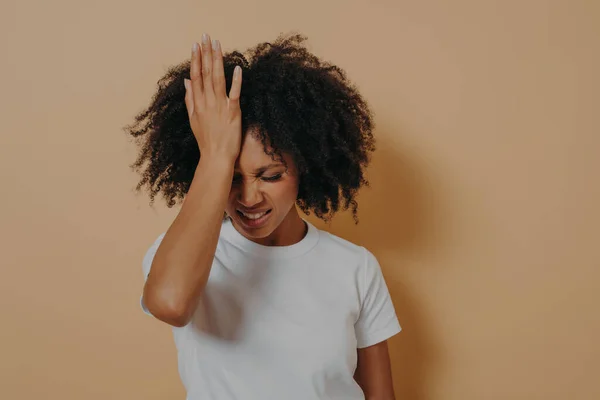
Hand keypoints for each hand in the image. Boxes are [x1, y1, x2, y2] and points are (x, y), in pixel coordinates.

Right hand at [184, 33, 242, 163]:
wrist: (216, 158)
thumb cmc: (206, 140)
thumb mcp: (193, 119)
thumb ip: (190, 99)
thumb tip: (186, 81)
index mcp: (198, 103)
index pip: (195, 76)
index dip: (195, 59)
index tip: (195, 45)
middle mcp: (207, 102)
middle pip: (205, 73)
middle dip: (205, 53)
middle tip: (206, 36)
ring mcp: (220, 106)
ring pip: (218, 78)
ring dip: (217, 60)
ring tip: (217, 44)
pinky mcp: (233, 112)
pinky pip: (234, 93)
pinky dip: (236, 80)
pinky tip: (237, 67)